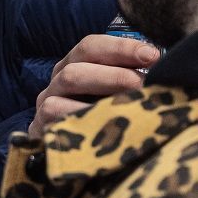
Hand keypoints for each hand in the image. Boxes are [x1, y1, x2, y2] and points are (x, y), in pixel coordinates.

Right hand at [30, 34, 158, 137]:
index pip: (92, 46)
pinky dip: (79, 117)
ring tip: (126, 104)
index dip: (121, 48)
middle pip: (78, 64)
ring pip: (65, 84)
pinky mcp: (39, 126)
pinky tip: (101, 124)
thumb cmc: (102, 117)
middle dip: (113, 73)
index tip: (151, 56)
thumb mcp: (115, 93)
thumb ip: (130, 79)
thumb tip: (157, 70)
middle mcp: (59, 79)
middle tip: (140, 84)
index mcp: (76, 64)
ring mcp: (46, 101)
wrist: (71, 152)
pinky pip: (54, 114)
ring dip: (99, 92)